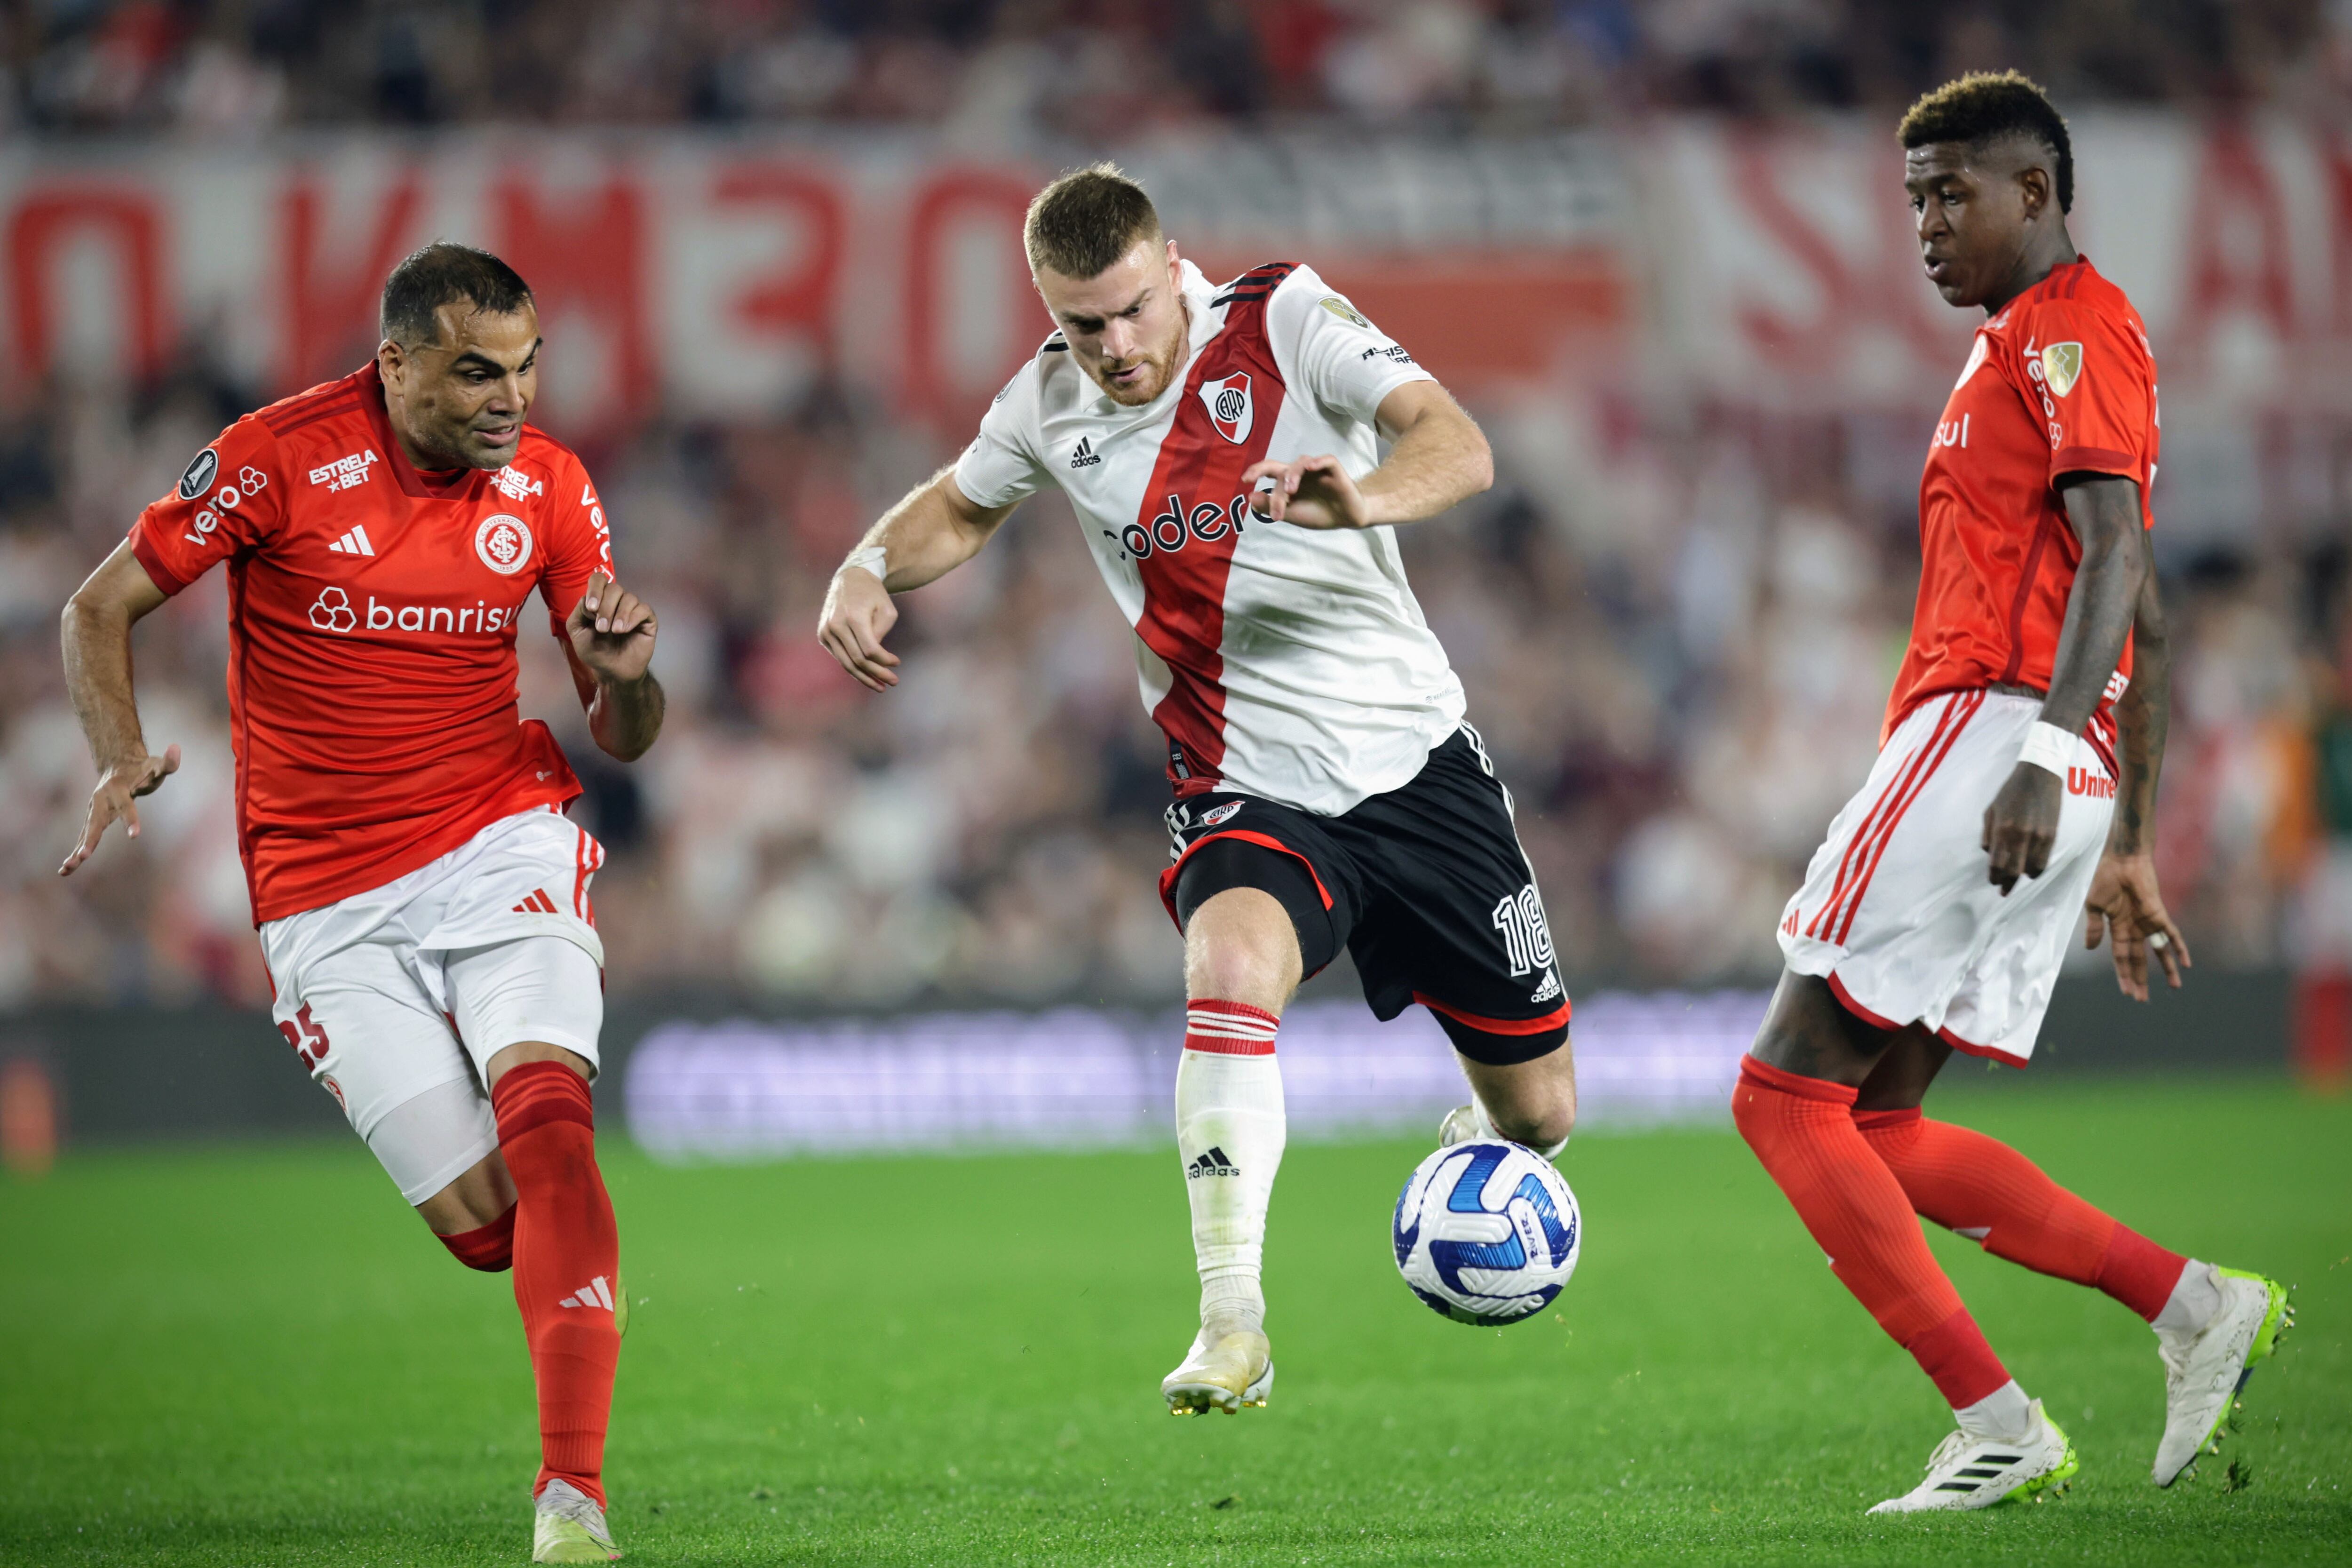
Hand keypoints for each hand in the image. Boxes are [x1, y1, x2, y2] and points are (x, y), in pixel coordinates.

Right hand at [60, 744, 180, 875]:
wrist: (118, 764)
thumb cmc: (143, 768)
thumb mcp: (157, 765)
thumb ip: (168, 762)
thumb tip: (176, 748)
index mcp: (117, 789)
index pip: (126, 806)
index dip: (131, 819)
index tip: (135, 836)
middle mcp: (101, 801)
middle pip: (95, 822)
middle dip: (90, 840)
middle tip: (84, 856)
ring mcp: (94, 811)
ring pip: (85, 833)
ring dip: (76, 851)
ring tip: (66, 869)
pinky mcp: (92, 819)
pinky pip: (83, 837)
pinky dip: (75, 853)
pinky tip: (66, 870)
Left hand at [566, 571, 656, 685]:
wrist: (612, 672)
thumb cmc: (595, 651)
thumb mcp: (577, 631)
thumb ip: (578, 612)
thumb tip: (588, 599)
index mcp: (600, 600)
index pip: (599, 580)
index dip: (595, 589)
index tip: (591, 608)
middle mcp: (617, 601)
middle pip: (615, 588)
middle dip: (606, 607)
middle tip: (601, 628)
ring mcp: (633, 610)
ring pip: (629, 597)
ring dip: (619, 614)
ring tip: (614, 631)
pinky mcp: (647, 620)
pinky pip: (643, 609)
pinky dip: (633, 617)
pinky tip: (624, 630)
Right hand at [817, 564, 899, 690]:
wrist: (850, 578)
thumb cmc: (873, 594)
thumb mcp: (887, 610)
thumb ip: (881, 634)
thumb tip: (874, 657)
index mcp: (853, 617)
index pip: (869, 650)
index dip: (884, 661)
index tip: (897, 663)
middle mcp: (836, 625)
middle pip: (858, 660)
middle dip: (877, 674)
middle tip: (894, 682)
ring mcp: (826, 631)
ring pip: (846, 663)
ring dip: (864, 677)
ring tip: (881, 687)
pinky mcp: (822, 635)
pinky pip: (840, 657)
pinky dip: (853, 668)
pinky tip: (867, 675)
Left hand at [1242, 454, 1370, 529]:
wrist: (1346, 518)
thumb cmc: (1318, 514)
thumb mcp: (1292, 514)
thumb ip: (1272, 506)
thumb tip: (1250, 498)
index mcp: (1289, 481)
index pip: (1270, 471)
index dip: (1256, 470)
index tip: (1245, 480)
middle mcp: (1301, 472)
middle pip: (1282, 468)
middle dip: (1272, 479)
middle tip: (1267, 494)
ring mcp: (1317, 469)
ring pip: (1300, 463)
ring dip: (1292, 475)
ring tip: (1291, 491)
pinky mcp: (1334, 469)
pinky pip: (1325, 459)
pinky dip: (1318, 461)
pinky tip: (1311, 467)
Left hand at [1981, 762, 2061, 895]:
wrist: (2039, 775)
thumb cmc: (2011, 792)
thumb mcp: (1991, 810)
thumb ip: (1988, 834)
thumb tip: (1989, 854)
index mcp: (2002, 829)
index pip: (1997, 863)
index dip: (1994, 877)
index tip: (1993, 882)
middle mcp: (2020, 836)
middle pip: (2013, 871)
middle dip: (2007, 883)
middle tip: (2003, 890)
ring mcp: (2038, 836)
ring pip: (2030, 869)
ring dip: (2022, 877)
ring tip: (2016, 879)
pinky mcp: (2052, 835)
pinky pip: (2044, 861)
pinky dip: (2036, 869)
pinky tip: (2030, 870)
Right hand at [2083, 848, 2189, 1000]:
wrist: (2120, 860)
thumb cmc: (2103, 878)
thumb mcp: (2093, 906)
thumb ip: (2094, 927)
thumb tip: (2089, 949)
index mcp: (2117, 928)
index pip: (2120, 957)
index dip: (2123, 975)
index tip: (2127, 992)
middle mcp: (2135, 928)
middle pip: (2139, 959)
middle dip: (2141, 979)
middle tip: (2143, 999)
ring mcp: (2148, 922)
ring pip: (2160, 951)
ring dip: (2167, 969)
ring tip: (2176, 986)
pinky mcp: (2159, 914)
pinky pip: (2172, 934)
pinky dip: (2180, 948)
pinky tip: (2187, 963)